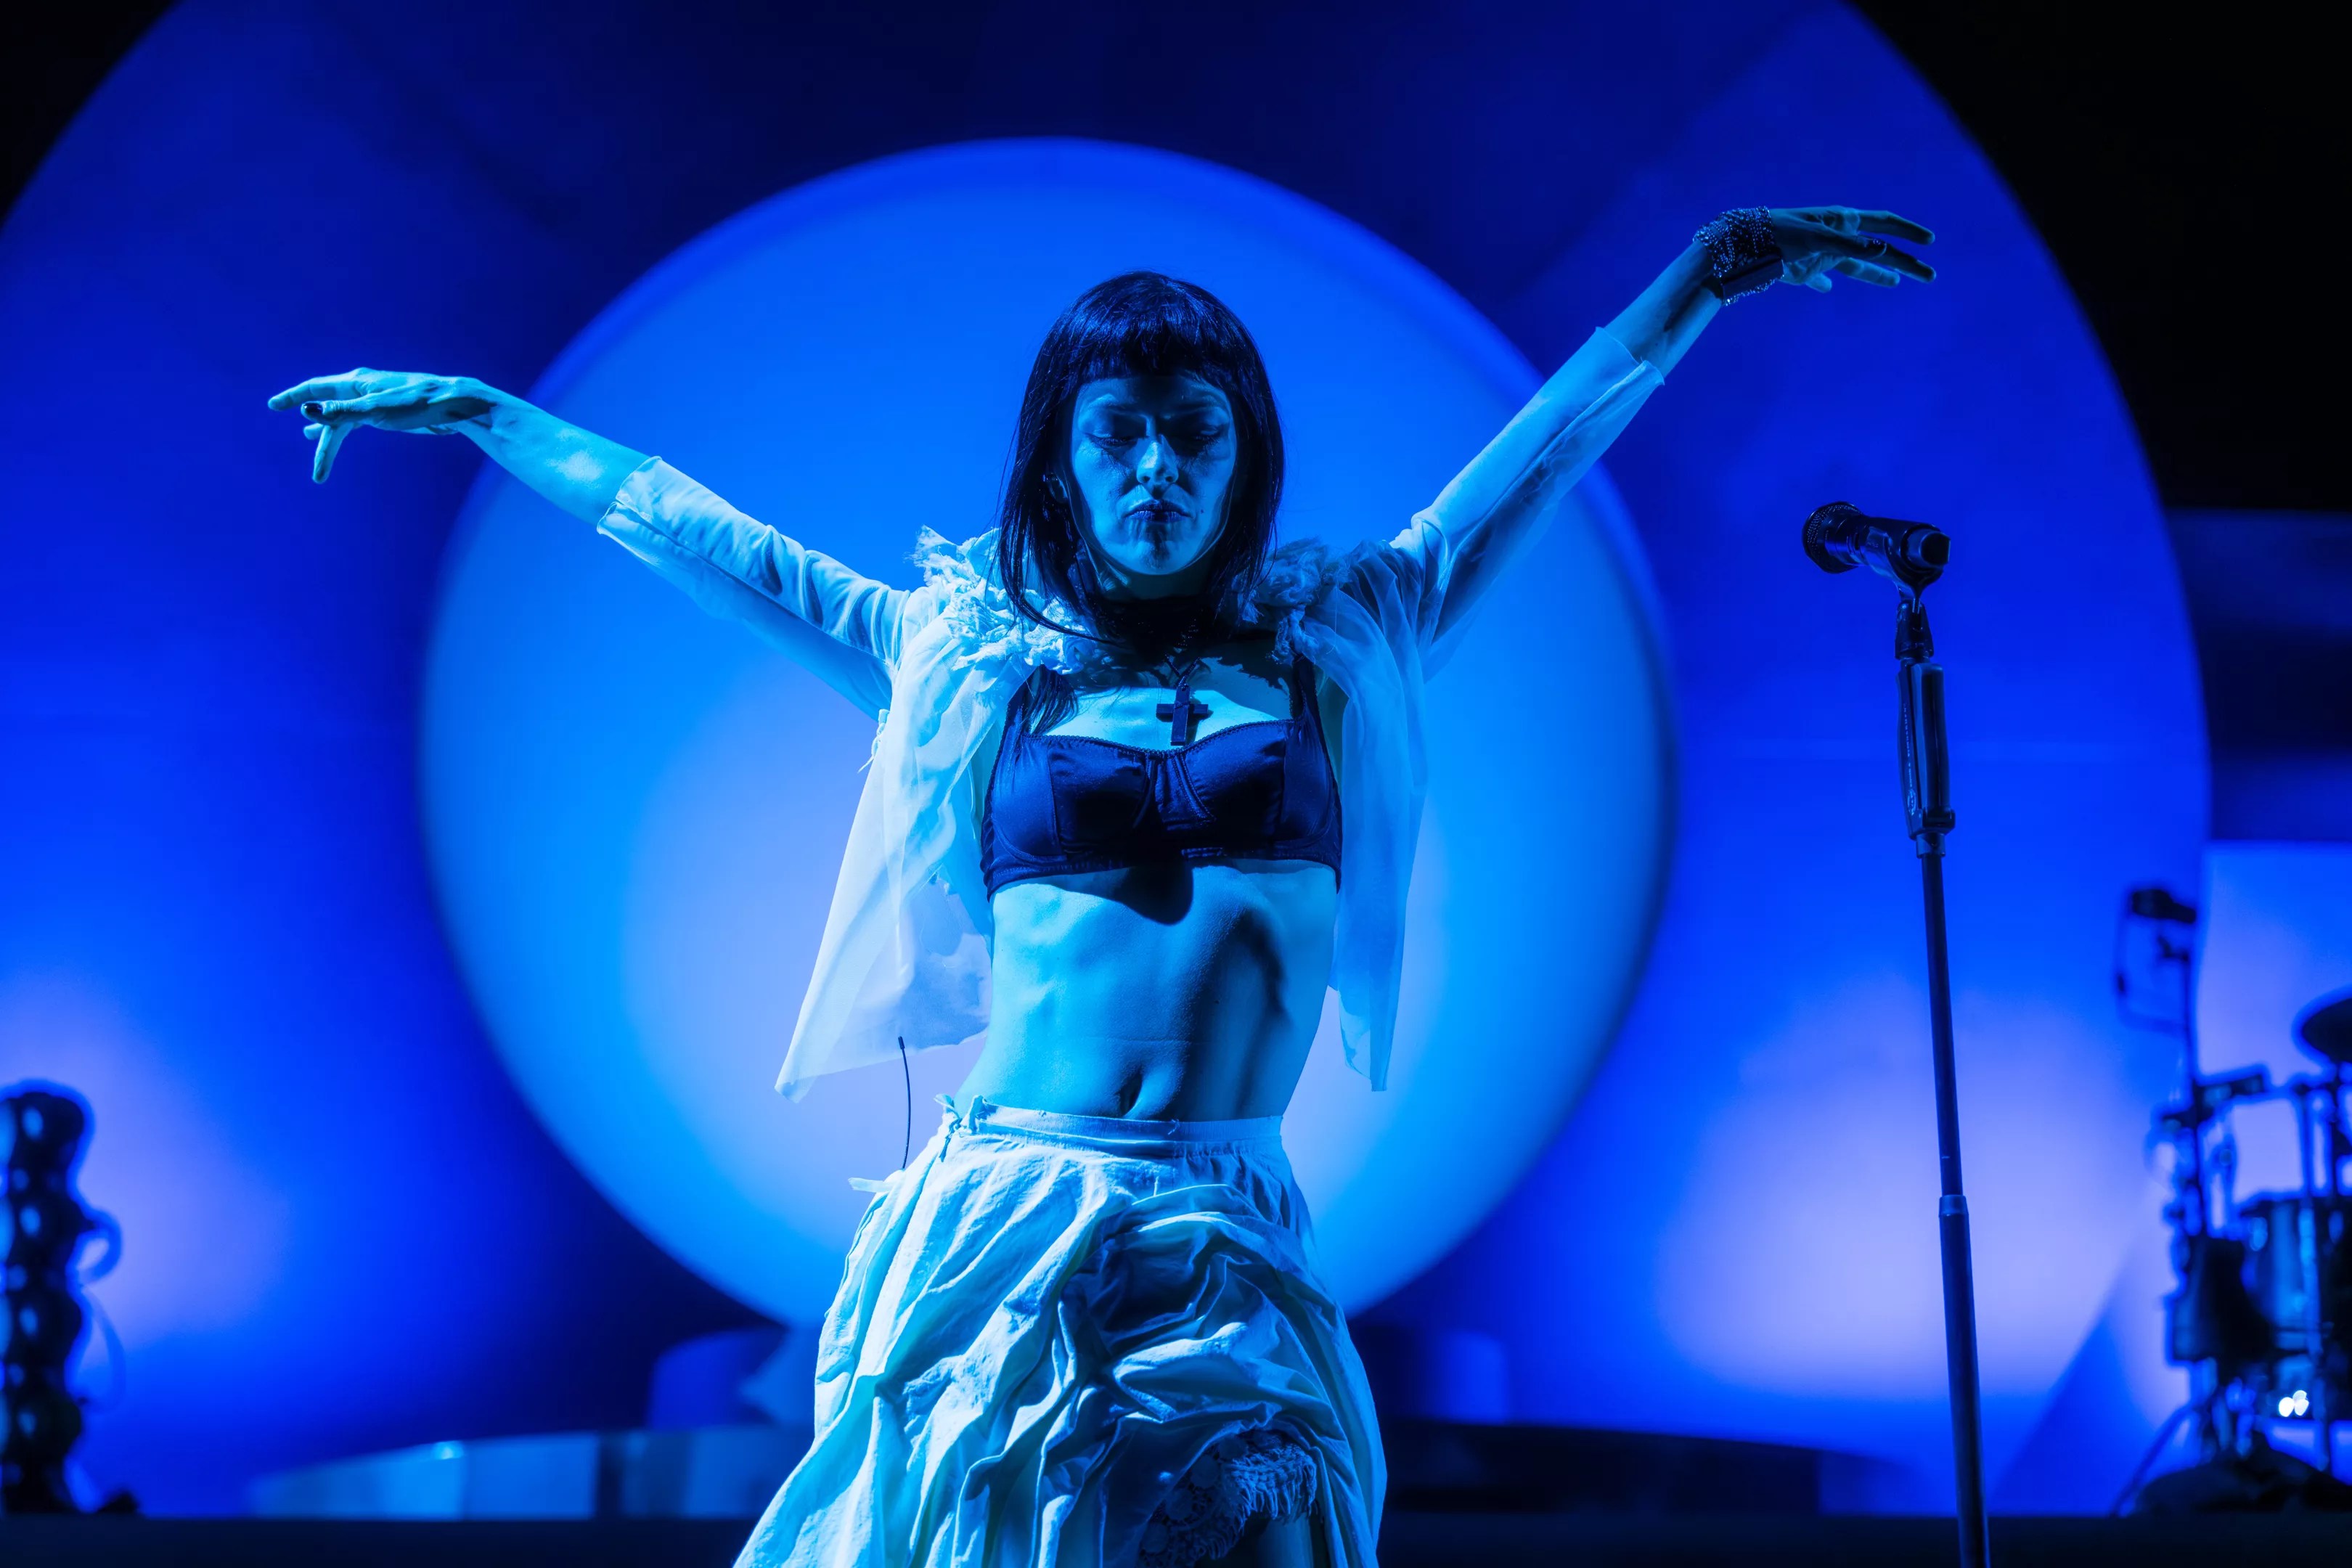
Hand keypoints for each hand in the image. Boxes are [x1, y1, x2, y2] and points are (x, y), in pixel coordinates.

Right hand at [265, 368, 496, 483]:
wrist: (454, 405)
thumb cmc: (417, 404)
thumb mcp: (377, 410)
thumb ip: (343, 412)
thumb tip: (309, 409)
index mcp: (356, 384)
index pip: (315, 389)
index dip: (293, 397)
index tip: (273, 406)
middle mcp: (362, 389)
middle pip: (329, 413)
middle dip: (321, 441)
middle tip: (316, 471)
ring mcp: (374, 400)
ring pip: (344, 420)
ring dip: (329, 435)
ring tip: (312, 442)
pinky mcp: (388, 412)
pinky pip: (358, 421)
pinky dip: (346, 429)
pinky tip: (343, 432)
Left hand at [1766, 207, 1935, 292]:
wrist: (1743, 246)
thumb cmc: (1781, 234)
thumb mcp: (1817, 237)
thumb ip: (1848, 244)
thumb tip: (1883, 249)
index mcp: (1842, 221)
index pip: (1883, 223)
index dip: (1907, 231)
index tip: (1929, 241)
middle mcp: (1836, 236)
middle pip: (1878, 251)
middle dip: (1904, 263)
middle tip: (1929, 276)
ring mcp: (1821, 254)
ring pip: (1855, 266)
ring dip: (1876, 275)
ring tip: (1896, 283)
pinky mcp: (1803, 271)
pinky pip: (1817, 279)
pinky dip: (1822, 284)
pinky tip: (1828, 290)